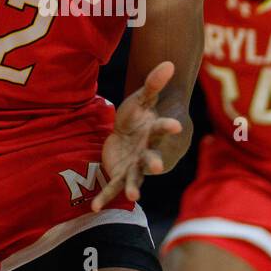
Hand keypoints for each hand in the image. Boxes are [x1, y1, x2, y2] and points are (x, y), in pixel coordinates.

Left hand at [91, 61, 181, 210]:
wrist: (133, 133)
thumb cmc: (141, 114)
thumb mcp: (143, 97)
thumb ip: (154, 83)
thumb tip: (169, 63)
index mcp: (155, 132)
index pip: (163, 128)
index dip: (168, 127)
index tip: (177, 125)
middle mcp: (148, 152)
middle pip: (152, 158)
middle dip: (155, 163)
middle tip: (157, 167)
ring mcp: (136, 166)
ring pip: (135, 178)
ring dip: (133, 187)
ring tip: (133, 196)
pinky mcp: (121, 175)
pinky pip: (113, 188)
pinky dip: (105, 198)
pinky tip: (94, 208)